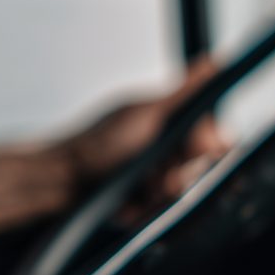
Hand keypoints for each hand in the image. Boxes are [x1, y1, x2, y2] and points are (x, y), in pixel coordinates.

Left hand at [0, 59, 226, 236]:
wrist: (59, 182)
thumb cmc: (100, 143)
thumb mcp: (147, 114)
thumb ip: (186, 92)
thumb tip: (215, 62)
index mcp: (169, 123)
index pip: (213, 137)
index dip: (209, 146)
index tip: (198, 149)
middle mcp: (163, 149)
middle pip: (198, 169)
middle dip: (180, 175)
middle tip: (162, 179)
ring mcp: (151, 177)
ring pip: (180, 194)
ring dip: (161, 195)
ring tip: (138, 192)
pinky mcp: (140, 202)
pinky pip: (158, 212)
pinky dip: (144, 210)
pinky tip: (126, 205)